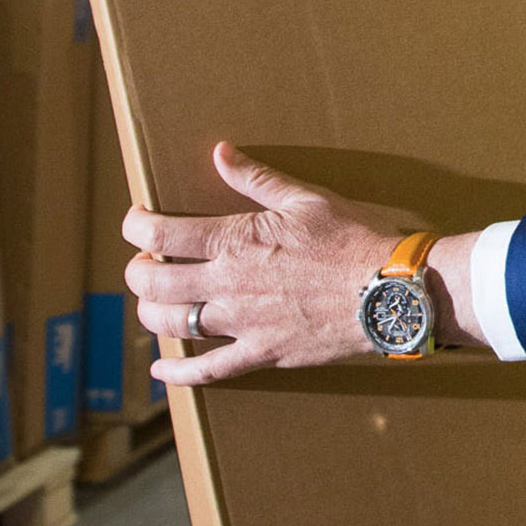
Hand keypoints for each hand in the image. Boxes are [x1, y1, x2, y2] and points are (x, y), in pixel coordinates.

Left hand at [124, 143, 442, 386]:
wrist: (389, 291)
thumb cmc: (352, 239)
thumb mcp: (305, 199)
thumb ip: (255, 179)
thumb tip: (220, 152)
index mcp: (235, 241)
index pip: (160, 234)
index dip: (136, 227)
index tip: (137, 221)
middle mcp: (227, 285)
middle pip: (153, 282)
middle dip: (137, 270)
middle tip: (143, 262)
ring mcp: (241, 324)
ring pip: (170, 325)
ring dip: (150, 312)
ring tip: (155, 300)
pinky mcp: (260, 354)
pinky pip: (207, 371)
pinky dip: (179, 373)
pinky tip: (162, 371)